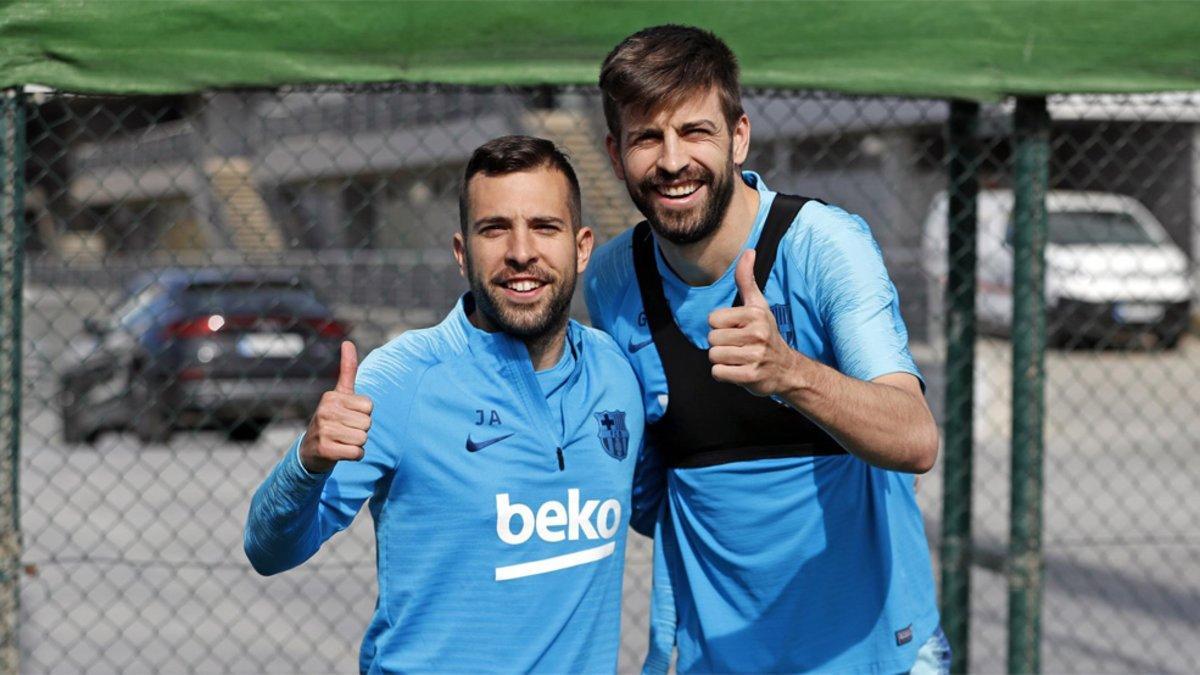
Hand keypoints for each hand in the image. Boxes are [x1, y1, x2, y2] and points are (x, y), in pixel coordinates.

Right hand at [299, 341, 372, 473]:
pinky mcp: (325, 450)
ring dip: (357, 443)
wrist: (310, 451)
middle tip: (344, 431)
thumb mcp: (339, 394)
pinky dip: (354, 455)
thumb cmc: (331, 419)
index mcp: (332, 396)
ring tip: (341, 440)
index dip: (363, 414)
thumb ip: (347, 370)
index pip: (369, 406)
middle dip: (360, 430)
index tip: (348, 416)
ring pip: (363, 439)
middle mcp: (326, 411)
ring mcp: (324, 430)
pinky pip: (357, 453)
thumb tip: (348, 342)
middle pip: (367, 423)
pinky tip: (341, 452)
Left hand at [707, 250, 803, 396]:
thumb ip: (746, 279)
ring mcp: (756, 356)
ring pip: (714, 356)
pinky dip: (724, 374)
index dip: (720, 326)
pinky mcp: (751, 376)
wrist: (786, 368)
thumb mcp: (758, 305)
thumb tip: (748, 250)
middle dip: (720, 344)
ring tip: (739, 358)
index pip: (712, 319)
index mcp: (755, 314)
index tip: (736, 329)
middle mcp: (757, 333)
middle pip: (712, 338)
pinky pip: (718, 372)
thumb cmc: (765, 333)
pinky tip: (739, 370)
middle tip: (739, 346)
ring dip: (722, 359)